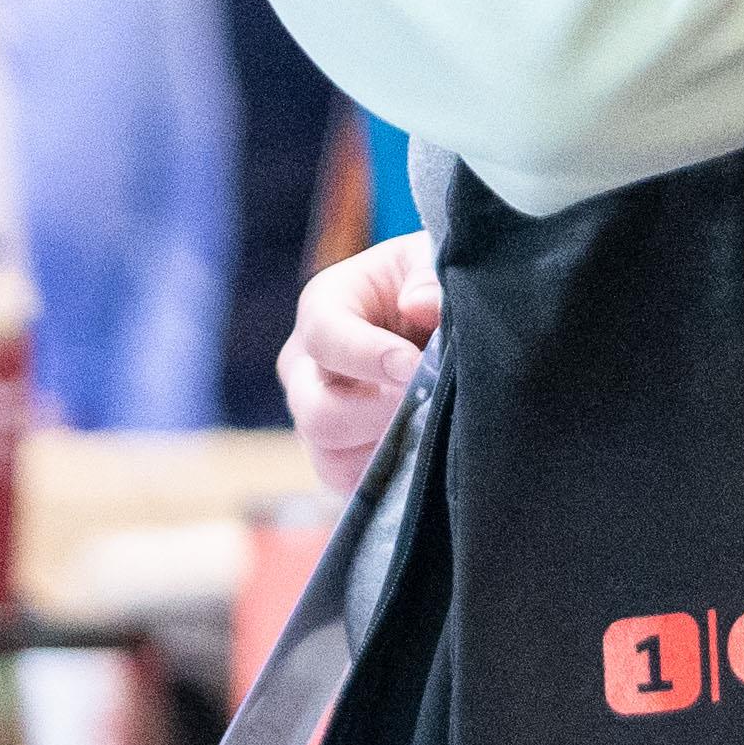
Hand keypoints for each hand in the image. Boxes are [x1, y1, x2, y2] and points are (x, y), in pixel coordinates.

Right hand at [275, 234, 440, 495]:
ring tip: (437, 426)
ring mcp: (315, 418)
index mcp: (323, 307)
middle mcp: (305, 368)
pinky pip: (351, 484)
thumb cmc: (431, 285)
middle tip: (432, 406)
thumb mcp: (434, 261)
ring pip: (331, 456)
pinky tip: (428, 449)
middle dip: (380, 414)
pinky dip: (391, 474)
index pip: (325, 336)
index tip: (415, 365)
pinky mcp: (336, 459)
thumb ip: (430, 277)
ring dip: (390, 446)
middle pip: (317, 412)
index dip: (369, 355)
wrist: (438, 327)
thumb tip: (419, 305)